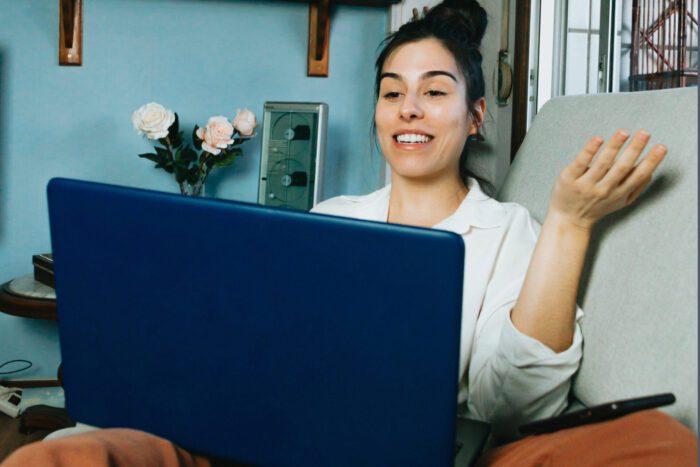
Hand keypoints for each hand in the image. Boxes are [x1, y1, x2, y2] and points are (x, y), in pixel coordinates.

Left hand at [548, 129, 666, 230]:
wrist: (569, 220)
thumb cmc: (597, 206)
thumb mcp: (620, 202)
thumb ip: (636, 188)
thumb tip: (651, 171)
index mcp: (619, 193)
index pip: (638, 176)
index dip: (651, 162)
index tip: (661, 147)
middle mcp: (603, 190)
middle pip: (622, 168)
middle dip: (634, 150)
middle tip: (644, 133)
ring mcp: (585, 185)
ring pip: (602, 164)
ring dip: (614, 146)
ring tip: (624, 132)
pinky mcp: (568, 179)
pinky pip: (580, 163)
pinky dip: (589, 151)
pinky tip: (598, 139)